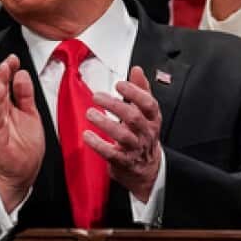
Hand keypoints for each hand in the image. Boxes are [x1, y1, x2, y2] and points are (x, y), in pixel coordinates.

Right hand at [0, 54, 44, 212]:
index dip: (7, 69)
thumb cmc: (25, 146)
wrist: (23, 172)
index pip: (2, 83)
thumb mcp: (31, 113)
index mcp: (3, 106)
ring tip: (3, 71)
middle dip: (2, 72)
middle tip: (9, 61)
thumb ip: (25, 94)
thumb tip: (21, 74)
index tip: (14, 59)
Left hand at [84, 67, 162, 202]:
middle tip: (97, 97)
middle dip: (115, 105)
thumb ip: (142, 90)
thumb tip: (137, 70)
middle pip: (133, 117)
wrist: (148, 170)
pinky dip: (98, 144)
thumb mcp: (147, 113)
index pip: (149, 104)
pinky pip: (111, 153)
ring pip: (123, 135)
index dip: (135, 93)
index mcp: (153, 119)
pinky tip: (87, 136)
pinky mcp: (124, 162)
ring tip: (90, 113)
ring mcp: (135, 148)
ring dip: (105, 123)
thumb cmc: (144, 137)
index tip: (119, 84)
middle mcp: (145, 133)